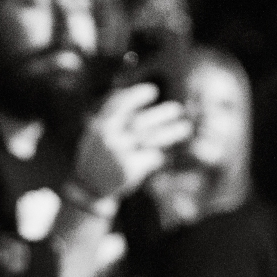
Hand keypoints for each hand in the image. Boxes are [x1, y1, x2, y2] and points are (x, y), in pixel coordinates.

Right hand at [70, 83, 191, 201]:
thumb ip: (116, 118)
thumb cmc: (100, 154)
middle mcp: (109, 138)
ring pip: (151, 139)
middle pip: (140, 121)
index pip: (119, 105)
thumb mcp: (100, 133)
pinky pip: (152, 157)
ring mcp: (119, 154)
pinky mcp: (129, 169)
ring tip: (186, 128)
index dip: (136, 96)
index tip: (153, 91)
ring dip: (170, 132)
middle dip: (161, 114)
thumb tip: (144, 97)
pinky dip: (158, 156)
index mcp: (101, 126)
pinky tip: (160, 156)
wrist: (90, 186)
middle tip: (178, 109)